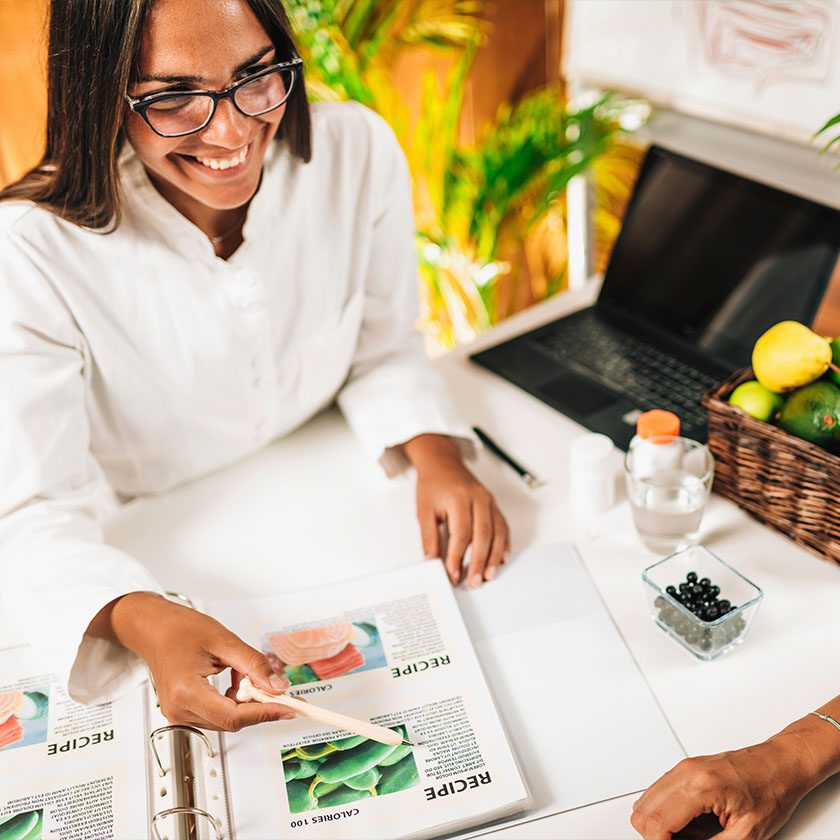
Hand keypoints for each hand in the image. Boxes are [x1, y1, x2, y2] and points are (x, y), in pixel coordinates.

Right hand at [88, 592, 295, 730]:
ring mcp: (179, 714)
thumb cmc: (181, 630)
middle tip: (282, 692)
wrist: (155, 629)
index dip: (265, 713)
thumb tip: (278, 687)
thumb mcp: (225, 641)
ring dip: (246, 701)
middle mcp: (179, 709)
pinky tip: (234, 680)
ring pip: (227, 720)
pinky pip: (217, 715)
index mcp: (186, 691)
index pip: (234, 716)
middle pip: (232, 721)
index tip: (289, 707)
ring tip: (243, 673)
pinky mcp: (183, 712)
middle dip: (260, 706)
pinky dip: (234, 701)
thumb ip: (254, 665)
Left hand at [402, 434, 508, 586]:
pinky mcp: (493, 504)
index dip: (457, 556)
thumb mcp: (423, 510)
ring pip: (497, 532)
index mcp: (458, 498)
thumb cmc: (433, 485)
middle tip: (475, 581)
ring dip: (495, 556)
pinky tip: (501, 559)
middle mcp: (477, 498)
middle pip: (482, 535)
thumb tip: (432, 561)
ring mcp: (488, 500)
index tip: (453, 574)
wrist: (442, 463)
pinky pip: (502, 526)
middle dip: (480, 561)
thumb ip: (429, 537)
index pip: (461, 533)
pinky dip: (503, 544)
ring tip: (490, 575)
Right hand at [631, 735, 818, 839]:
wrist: (780, 764)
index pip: (656, 822)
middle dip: (656, 835)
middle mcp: (686, 772)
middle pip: (642, 811)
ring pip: (646, 800)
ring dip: (661, 823)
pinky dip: (666, 811)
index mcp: (700, 788)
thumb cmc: (771, 792)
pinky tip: (691, 821)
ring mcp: (683, 767)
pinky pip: (659, 791)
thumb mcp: (747, 834)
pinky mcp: (685, 767)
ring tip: (691, 834)